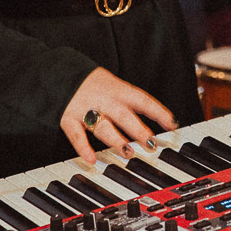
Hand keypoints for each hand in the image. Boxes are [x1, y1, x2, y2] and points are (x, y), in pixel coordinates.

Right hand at [59, 68, 177, 165]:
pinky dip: (83, 148)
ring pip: (103, 126)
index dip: (158, 111)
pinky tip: (92, 160)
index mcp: (117, 89)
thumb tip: (154, 115)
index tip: (172, 124)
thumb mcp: (113, 84)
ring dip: (116, 140)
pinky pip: (76, 134)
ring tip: (128, 152)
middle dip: (138, 130)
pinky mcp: (68, 118)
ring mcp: (85, 109)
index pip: (141, 99)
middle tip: (151, 143)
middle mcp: (103, 99)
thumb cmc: (91, 82)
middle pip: (124, 115)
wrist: (58, 70)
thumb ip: (129, 101)